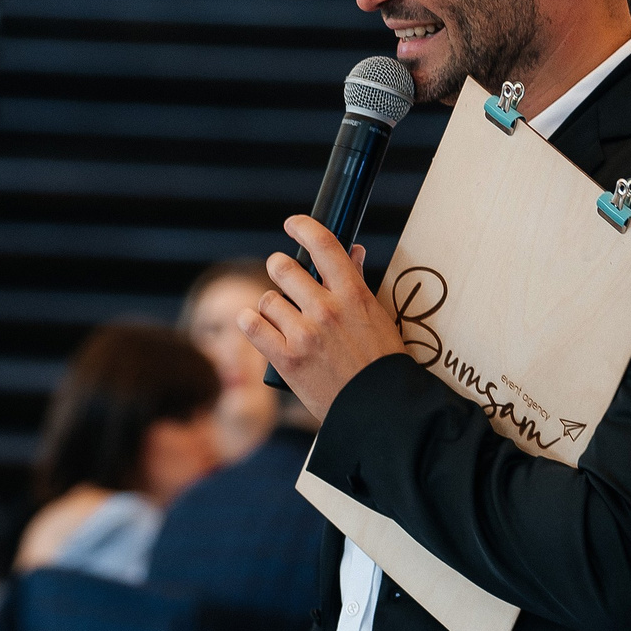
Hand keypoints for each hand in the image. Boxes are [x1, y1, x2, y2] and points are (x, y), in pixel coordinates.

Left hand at [237, 217, 400, 420]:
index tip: (293, 224)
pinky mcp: (286, 358)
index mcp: (353, 294)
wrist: (379, 407)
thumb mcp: (376, 316)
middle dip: (279, 269)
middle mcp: (326, 309)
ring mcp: (305, 334)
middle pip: (283, 267)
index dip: (303, 227)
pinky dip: (250, 322)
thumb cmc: (380, 361)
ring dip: (270, 306)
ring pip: (267, 299)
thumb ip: (356, 281)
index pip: (324, 244)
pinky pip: (252, 325)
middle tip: (283, 278)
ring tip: (283, 320)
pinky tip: (255, 324)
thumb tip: (352, 250)